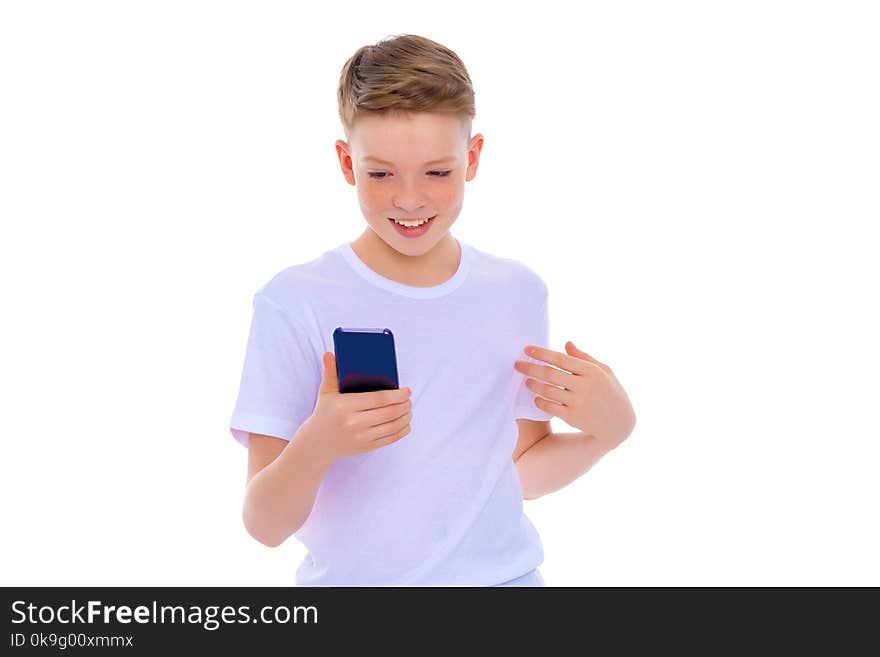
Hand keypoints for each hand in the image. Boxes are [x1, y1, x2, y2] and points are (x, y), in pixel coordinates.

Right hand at [300, 351, 412, 461]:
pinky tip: (405, 423)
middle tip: (409, 398)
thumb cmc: (325, 412)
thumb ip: (330, 372)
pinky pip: (390, 439)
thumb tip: (329, 353)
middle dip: (404, 404)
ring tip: (409, 409)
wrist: (318, 442)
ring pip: (393, 426)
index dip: (397, 395)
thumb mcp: (326, 392)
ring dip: (405, 417)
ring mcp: (361, 437)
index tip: (407, 390)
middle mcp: (354, 423)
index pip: (379, 399)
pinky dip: (402, 430)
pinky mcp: (366, 447)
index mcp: (345, 406)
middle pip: (389, 412)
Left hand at [514, 341, 634, 447]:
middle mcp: (584, 386)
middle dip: (530, 367)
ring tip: (526, 381)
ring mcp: (578, 402)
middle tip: (517, 364)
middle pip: (550, 374)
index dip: (541, 353)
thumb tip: (566, 343)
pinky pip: (550, 407)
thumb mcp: (604, 371)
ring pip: (547, 390)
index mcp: (591, 371)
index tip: (526, 349)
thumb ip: (584, 357)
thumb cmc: (612, 393)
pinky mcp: (573, 418)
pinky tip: (536, 397)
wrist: (619, 424)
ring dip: (533, 384)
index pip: (560, 359)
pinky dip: (540, 401)